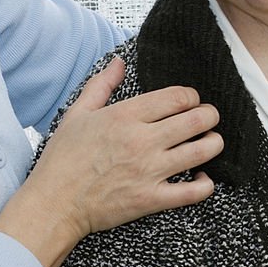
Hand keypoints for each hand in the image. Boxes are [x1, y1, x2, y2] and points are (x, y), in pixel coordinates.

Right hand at [0, 58, 222, 266]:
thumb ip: (102, 85)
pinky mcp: (151, 199)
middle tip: (209, 117)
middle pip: (197, 120)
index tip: (190, 101)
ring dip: (214, 143)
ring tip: (211, 142)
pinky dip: (206, 184)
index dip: (192, 96)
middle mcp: (142, 140)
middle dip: (210, 115)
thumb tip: (118, 61)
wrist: (53, 204)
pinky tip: (202, 178)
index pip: (177, 97)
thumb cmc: (63, 159)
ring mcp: (149, 171)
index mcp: (125, 116)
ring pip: (202, 151)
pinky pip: (193, 192)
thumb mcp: (77, 114)